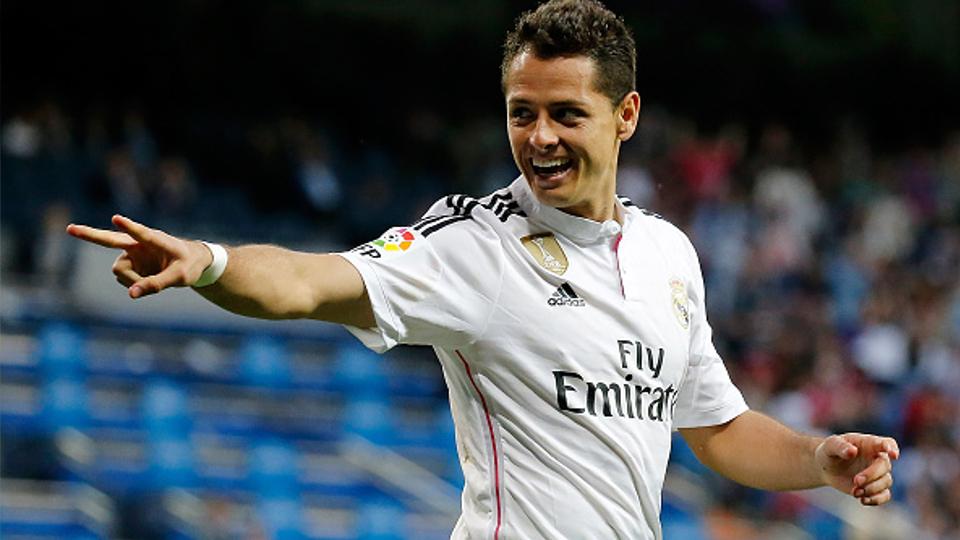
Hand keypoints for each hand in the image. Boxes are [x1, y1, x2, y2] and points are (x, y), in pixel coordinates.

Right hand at [66, 215, 212, 298]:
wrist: (193, 261)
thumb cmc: (189, 265)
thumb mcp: (179, 277)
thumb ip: (156, 284)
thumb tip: (131, 294)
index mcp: (157, 240)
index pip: (142, 233)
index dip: (129, 226)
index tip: (116, 218)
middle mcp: (140, 244)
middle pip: (110, 240)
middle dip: (90, 235)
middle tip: (69, 228)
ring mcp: (133, 253)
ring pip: (119, 271)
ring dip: (131, 280)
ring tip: (153, 281)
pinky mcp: (130, 263)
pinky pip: (125, 279)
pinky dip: (134, 284)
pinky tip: (148, 279)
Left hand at [816, 433, 898, 505]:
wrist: (826, 468)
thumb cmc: (829, 451)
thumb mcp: (830, 446)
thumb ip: (840, 446)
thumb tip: (853, 451)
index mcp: (869, 443)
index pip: (886, 443)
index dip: (891, 448)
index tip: (893, 454)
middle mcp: (876, 457)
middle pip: (885, 466)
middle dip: (872, 475)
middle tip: (856, 481)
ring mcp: (878, 473)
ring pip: (886, 481)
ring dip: (872, 489)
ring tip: (855, 492)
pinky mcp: (875, 487)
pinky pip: (885, 495)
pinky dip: (876, 499)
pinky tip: (862, 500)